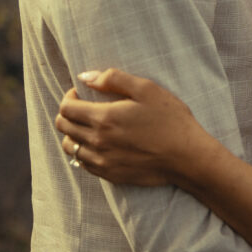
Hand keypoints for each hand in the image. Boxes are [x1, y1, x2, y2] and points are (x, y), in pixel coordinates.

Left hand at [55, 68, 207, 184]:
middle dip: (68, 113)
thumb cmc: (170, 120)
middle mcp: (98, 142)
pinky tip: (98, 144)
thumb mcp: (147, 89)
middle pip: (64, 127)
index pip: (66, 108)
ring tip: (88, 126)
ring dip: (73, 133)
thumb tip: (85, 76)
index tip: (81, 93)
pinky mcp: (110, 175)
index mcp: (104, 118)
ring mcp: (103, 161)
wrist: (187, 157)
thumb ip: (113, 79)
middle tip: (83, 106)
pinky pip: (83, 164)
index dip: (69, 97)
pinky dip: (83, 151)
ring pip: (70, 147)